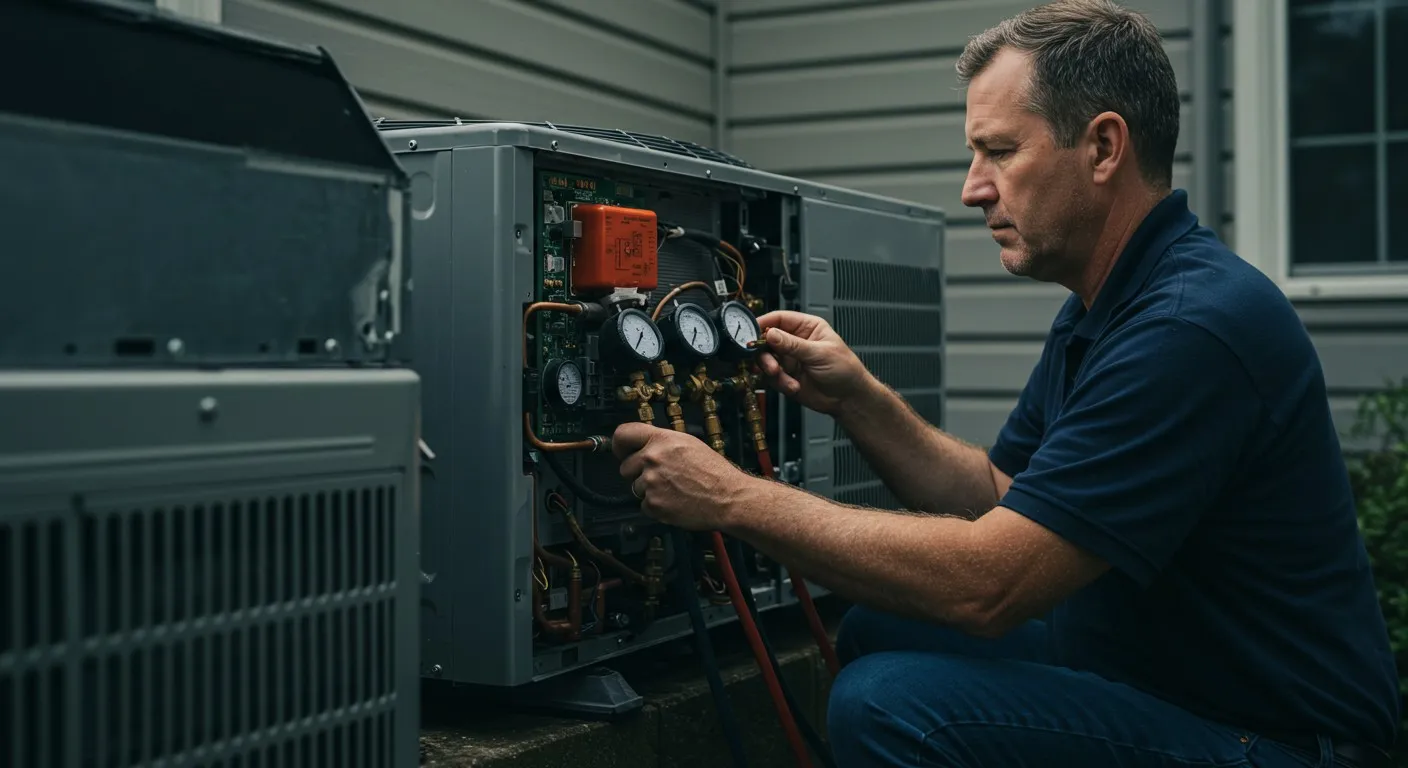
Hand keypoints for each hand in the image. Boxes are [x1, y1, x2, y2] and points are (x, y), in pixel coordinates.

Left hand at [612, 422, 759, 530]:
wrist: (728, 497)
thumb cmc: (714, 472)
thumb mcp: (689, 443)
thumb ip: (662, 442)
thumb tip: (643, 444)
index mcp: (661, 440)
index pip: (622, 434)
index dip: (619, 444)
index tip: (620, 451)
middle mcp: (652, 459)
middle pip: (625, 467)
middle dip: (637, 473)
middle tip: (660, 477)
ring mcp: (651, 483)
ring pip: (635, 487)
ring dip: (649, 490)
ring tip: (673, 489)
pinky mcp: (653, 504)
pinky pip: (644, 505)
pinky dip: (656, 506)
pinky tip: (674, 501)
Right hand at [754, 310, 872, 415]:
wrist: (848, 398)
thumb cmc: (845, 369)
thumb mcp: (819, 353)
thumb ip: (793, 344)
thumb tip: (771, 334)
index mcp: (806, 327)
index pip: (779, 319)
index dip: (764, 324)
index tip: (751, 333)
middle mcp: (794, 341)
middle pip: (767, 340)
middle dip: (765, 353)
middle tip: (769, 364)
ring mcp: (789, 359)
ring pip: (766, 360)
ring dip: (771, 370)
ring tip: (781, 377)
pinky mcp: (785, 376)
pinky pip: (771, 377)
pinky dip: (779, 383)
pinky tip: (794, 386)